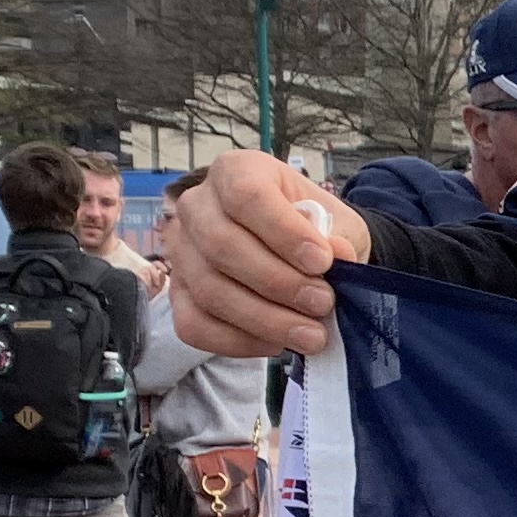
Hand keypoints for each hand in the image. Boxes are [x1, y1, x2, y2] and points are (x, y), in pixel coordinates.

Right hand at [169, 150, 360, 355]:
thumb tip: (336, 255)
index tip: (323, 261)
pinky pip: (194, 325)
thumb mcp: (338, 224)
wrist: (307, 253)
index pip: (245, 195)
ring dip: (265, 319)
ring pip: (209, 290)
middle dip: (278, 282)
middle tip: (323, 304)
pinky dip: (238, 341)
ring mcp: (180, 252)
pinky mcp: (177, 294)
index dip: (283, 231)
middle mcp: (197, 206)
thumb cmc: (318, 230)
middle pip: (222, 246)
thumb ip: (337, 237)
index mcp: (236, 172)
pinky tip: (276, 344)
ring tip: (311, 334)